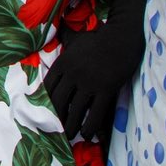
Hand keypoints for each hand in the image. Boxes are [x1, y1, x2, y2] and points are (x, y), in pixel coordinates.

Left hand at [44, 0, 151, 143]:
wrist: (123, 37)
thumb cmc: (100, 38)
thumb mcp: (77, 38)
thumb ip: (65, 38)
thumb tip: (58, 28)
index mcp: (63, 62)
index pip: (48, 86)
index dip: (44, 102)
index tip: (43, 113)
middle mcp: (73, 74)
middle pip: (58, 102)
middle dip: (55, 119)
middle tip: (54, 131)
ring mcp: (89, 82)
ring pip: (75, 111)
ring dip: (70, 127)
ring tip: (69, 137)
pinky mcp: (106, 89)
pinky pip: (95, 113)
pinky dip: (89, 127)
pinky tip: (87, 134)